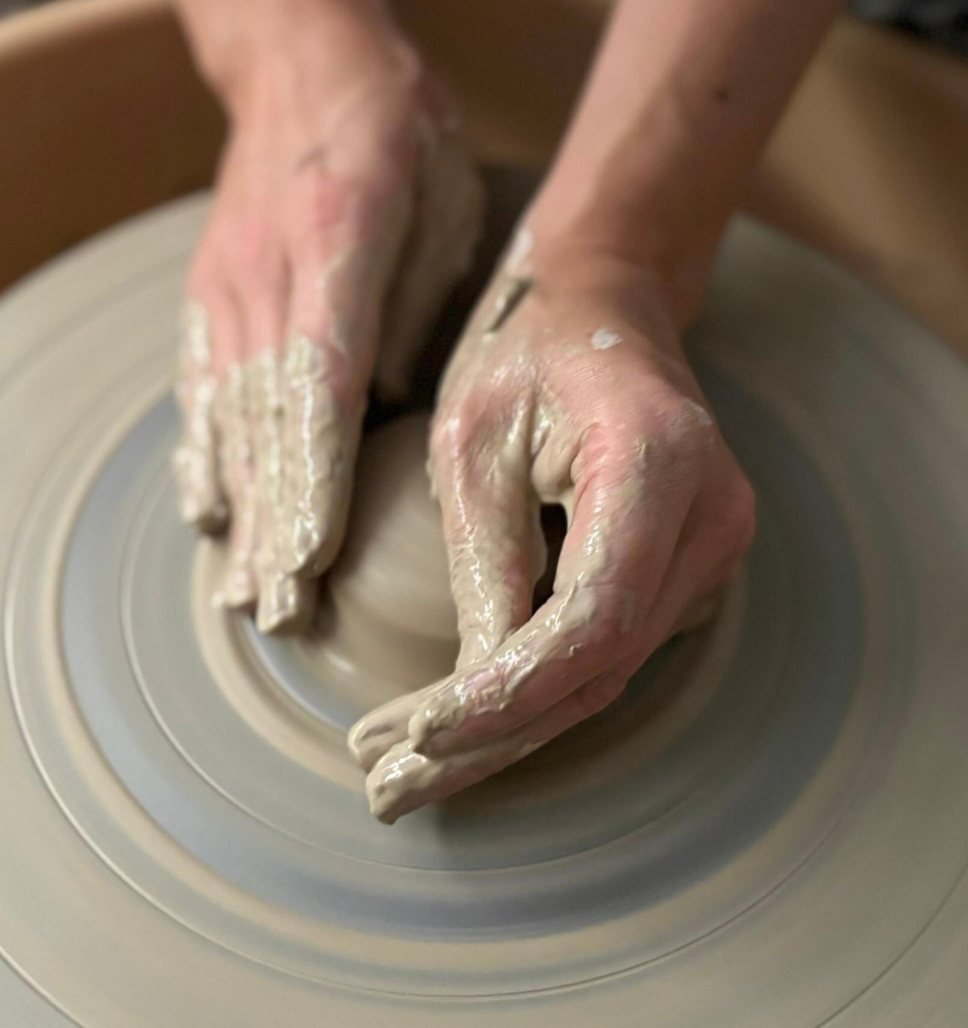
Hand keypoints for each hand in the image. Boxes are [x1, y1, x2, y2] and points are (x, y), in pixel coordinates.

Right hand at [173, 8, 482, 631]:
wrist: (303, 66)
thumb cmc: (396, 131)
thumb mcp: (440, 200)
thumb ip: (412, 307)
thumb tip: (383, 411)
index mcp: (335, 243)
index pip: (318, 383)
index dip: (313, 477)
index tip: (310, 557)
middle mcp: (265, 274)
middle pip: (265, 420)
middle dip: (274, 523)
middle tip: (284, 611)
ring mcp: (225, 287)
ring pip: (226, 416)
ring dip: (237, 510)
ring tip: (244, 593)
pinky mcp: (208, 295)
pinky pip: (199, 389)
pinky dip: (203, 458)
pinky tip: (207, 515)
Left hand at [348, 231, 755, 821]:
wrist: (601, 308)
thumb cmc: (525, 351)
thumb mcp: (473, 440)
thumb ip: (484, 561)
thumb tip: (475, 690)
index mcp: (658, 465)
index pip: (590, 620)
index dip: (504, 694)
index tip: (414, 736)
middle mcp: (709, 520)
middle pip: (598, 669)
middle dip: (490, 740)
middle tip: (389, 790)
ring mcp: (708, 550)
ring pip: (602, 674)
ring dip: (505, 732)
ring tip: (402, 774)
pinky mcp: (682, 569)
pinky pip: (607, 650)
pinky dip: (533, 693)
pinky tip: (462, 726)